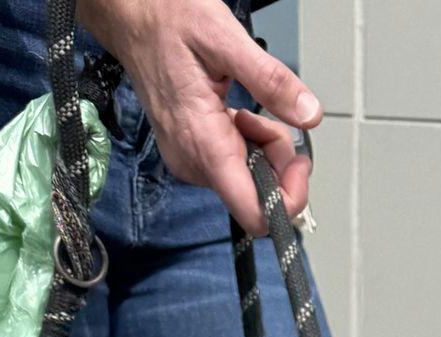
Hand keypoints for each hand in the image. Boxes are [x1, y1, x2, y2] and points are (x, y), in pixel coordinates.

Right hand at [75, 0, 319, 232]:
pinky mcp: (189, 153)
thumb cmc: (169, 19)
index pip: (254, 214)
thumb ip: (270, 81)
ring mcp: (189, 161)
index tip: (299, 162)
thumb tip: (310, 116)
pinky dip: (248, 144)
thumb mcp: (226, 39)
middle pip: (258, 196)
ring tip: (248, 109)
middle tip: (273, 117)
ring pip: (248, 181)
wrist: (130, 15)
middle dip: (279, 162)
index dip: (288, 200)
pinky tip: (236, 113)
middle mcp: (194, 164)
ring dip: (264, 150)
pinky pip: (233, 165)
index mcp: (204, 145)